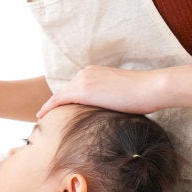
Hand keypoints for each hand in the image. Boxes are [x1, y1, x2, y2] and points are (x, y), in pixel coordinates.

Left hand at [37, 66, 163, 117]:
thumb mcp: (122, 95)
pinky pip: (58, 100)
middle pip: (65, 92)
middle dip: (54, 104)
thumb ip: (110, 101)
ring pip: (60, 96)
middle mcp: (86, 73)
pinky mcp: (82, 90)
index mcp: (95, 73)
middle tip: (43, 116)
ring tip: (40, 118)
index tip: (58, 110)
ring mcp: (83, 80)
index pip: (75, 88)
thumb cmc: (144, 95)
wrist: (151, 88)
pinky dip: (48, 108)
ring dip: (50, 107)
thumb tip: (110, 115)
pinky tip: (40, 116)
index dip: (64, 100)